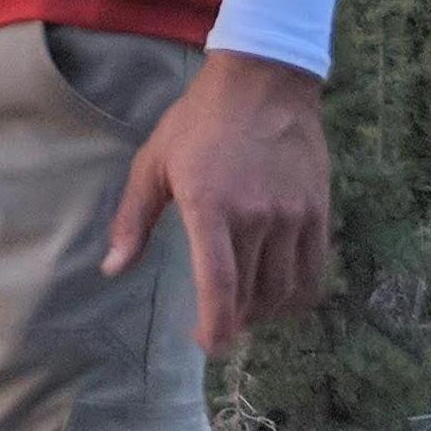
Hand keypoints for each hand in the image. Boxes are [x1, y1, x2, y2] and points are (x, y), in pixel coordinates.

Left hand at [102, 47, 331, 354]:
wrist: (262, 84)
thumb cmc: (197, 123)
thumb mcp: (153, 164)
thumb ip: (133, 220)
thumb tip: (112, 268)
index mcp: (210, 207)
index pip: (219, 284)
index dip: (216, 324)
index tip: (208, 345)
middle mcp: (256, 217)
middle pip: (252, 295)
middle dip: (233, 319)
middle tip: (216, 322)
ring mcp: (292, 216)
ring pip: (284, 289)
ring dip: (264, 311)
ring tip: (243, 310)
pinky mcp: (318, 213)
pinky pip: (313, 272)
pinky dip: (296, 295)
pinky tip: (277, 296)